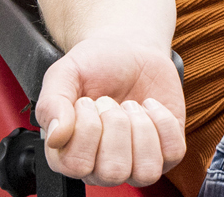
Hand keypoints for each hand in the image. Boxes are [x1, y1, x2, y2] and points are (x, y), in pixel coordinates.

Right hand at [35, 34, 186, 186]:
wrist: (128, 50)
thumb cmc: (94, 66)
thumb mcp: (64, 73)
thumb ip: (51, 103)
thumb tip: (56, 136)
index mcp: (69, 153)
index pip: (76, 166)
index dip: (85, 129)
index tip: (86, 102)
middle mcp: (101, 165)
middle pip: (113, 172)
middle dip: (115, 125)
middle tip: (109, 102)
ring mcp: (135, 162)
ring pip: (146, 171)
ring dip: (141, 128)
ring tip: (131, 106)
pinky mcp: (165, 152)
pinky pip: (172, 153)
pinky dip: (163, 121)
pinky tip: (149, 107)